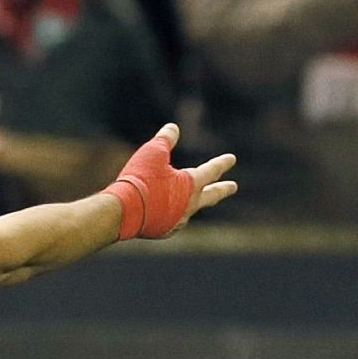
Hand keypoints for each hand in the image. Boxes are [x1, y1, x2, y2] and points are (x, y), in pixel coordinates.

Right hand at [104, 123, 236, 239]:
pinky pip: (172, 222)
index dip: (222, 163)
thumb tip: (173, 127)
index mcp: (191, 183)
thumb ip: (165, 140)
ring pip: (190, 210)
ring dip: (193, 204)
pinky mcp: (164, 230)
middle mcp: (190, 203)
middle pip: (211, 195)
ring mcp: (178, 219)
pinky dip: (172, 216)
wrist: (124, 210)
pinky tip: (166, 215)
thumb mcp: (152, 153)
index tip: (231, 159)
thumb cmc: (140, 179)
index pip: (211, 170)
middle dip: (222, 190)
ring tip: (192, 202)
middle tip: (233, 187)